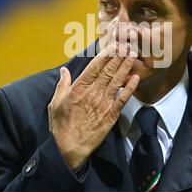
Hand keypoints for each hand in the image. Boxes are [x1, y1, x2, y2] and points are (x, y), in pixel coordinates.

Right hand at [48, 44, 139, 169]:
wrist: (69, 148)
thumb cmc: (61, 125)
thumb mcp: (55, 103)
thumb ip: (62, 85)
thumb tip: (64, 70)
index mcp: (79, 88)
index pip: (94, 67)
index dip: (104, 54)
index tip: (112, 44)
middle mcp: (92, 93)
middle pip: (108, 70)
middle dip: (118, 56)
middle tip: (126, 44)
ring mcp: (103, 103)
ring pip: (116, 81)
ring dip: (125, 67)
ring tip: (132, 55)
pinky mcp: (111, 115)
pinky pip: (123, 99)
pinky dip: (130, 88)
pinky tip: (135, 78)